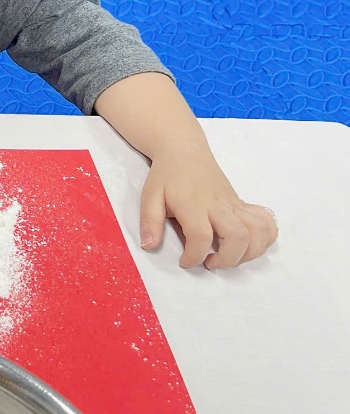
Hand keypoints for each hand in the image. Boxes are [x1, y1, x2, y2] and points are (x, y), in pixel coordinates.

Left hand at [139, 147, 276, 268]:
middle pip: (238, 236)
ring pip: (258, 231)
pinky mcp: (242, 203)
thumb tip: (148, 246)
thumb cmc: (166, 176)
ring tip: (229, 257)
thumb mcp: (149, 196)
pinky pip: (266, 220)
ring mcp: (234, 203)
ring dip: (249, 252)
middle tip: (210, 262)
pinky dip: (266, 237)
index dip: (194, 256)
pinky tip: (249, 244)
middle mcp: (218, 204)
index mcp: (193, 204)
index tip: (185, 262)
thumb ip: (149, 222)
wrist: (184, 151)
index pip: (201, 236)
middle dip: (227, 259)